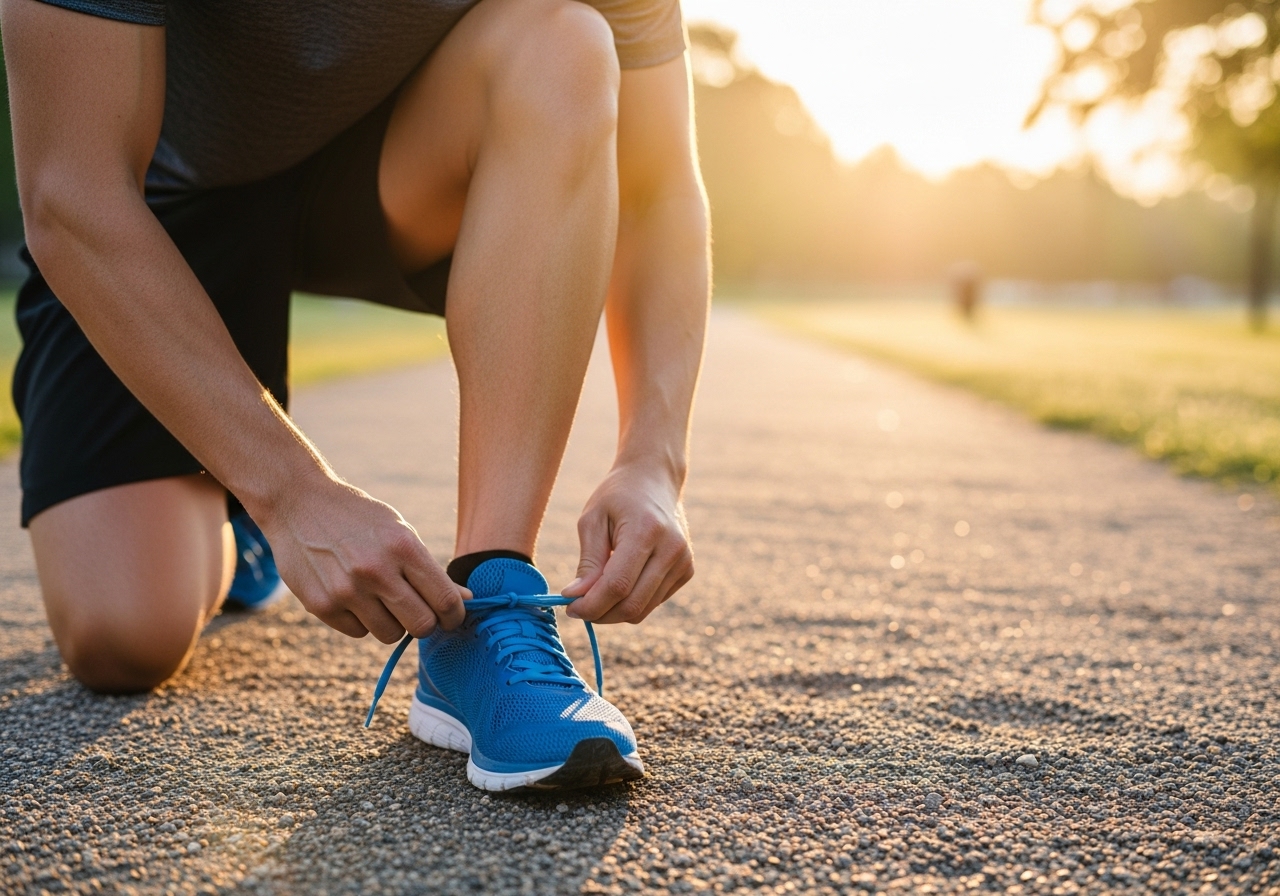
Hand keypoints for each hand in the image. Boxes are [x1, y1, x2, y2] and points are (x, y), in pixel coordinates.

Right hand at [256, 476, 467, 642]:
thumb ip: (430, 570)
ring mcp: (346, 590)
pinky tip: (352, 594)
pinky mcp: (321, 605)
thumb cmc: (359, 518)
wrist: (298, 503)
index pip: (445, 601)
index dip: (454, 616)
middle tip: (417, 610)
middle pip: (421, 626)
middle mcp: (376, 570)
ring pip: (390, 635)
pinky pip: (358, 632)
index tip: (452, 617)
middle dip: (425, 623)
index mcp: (403, 547)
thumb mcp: (399, 531)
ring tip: (379, 597)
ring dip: (391, 622)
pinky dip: (361, 620)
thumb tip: (464, 600)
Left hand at [562, 462, 693, 623]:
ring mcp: (684, 561)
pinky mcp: (687, 570)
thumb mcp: (593, 520)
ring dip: (614, 612)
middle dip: (600, 614)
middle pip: (632, 604)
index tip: (570, 607)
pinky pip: (653, 602)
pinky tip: (620, 582)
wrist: (655, 479)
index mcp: (646, 531)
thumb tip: (575, 598)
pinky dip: (631, 602)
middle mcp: (671, 549)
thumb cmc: (617, 497)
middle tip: (577, 608)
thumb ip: (588, 562)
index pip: (617, 585)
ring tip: (595, 594)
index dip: (591, 604)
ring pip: (643, 610)